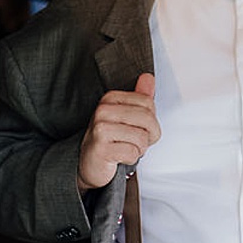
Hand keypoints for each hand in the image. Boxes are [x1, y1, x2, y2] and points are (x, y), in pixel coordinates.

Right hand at [78, 72, 160, 189]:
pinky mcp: (100, 148)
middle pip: (147, 118)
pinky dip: (130, 159)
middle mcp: (103, 111)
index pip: (148, 102)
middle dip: (149, 136)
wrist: (90, 164)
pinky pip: (132, 152)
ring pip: (141, 137)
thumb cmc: (111, 141)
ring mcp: (100, 129)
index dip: (152, 121)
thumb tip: (148, 78)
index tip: (140, 129)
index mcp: (110, 99)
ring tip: (125, 149)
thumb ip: (139, 97)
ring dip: (139, 149)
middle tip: (136, 142)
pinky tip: (119, 157)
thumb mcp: (127, 116)